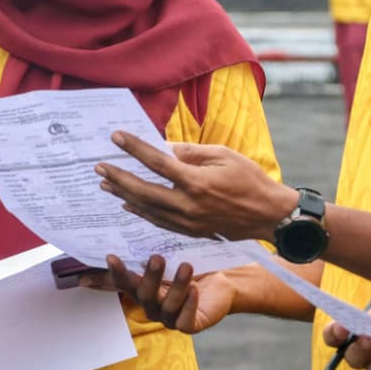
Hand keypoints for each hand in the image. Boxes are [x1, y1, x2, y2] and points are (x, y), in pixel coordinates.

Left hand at [95, 134, 295, 242]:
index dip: (134, 148)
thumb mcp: (224, 155)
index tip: (116, 137)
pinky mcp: (191, 232)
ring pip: (147, 209)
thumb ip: (191, 152)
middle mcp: (189, 206)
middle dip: (119, 177)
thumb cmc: (251, 180)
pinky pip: (159, 221)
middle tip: (99, 166)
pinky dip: (141, 211)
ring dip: (124, 195)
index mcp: (197, 183)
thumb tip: (163, 147)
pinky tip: (128, 203)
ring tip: (106, 183)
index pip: (157, 162)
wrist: (271, 216)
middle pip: (143, 191)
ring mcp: (188, 222)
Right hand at [105, 254, 235, 332]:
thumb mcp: (173, 258)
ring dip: (177, 286)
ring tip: (186, 266)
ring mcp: (170, 318)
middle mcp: (153, 306)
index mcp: (143, 289)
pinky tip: (194, 291)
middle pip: (144, 295)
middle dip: (150, 277)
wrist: (220, 284)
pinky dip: (189, 305)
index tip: (111, 256)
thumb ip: (156, 252)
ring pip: (167, 307)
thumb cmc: (191, 269)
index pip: (125, 283)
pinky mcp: (190, 325)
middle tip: (157, 257)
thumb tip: (141, 227)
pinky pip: (185, 321)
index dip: (117, 272)